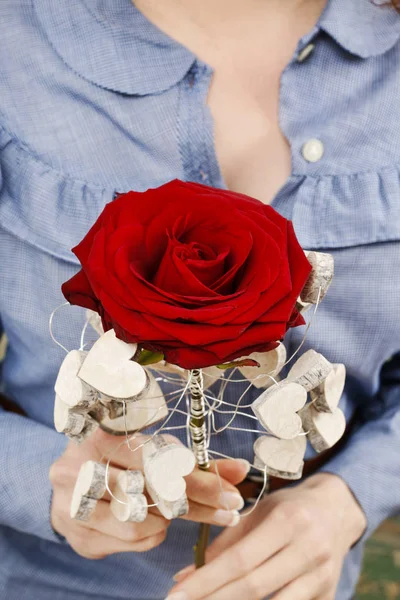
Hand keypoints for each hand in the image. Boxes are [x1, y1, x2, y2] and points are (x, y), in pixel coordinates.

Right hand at [49, 429, 248, 558]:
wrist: (68, 480)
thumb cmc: (120, 457)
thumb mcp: (151, 449)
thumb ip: (193, 463)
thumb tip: (241, 470)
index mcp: (97, 436)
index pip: (155, 462)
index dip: (196, 479)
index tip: (230, 493)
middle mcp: (76, 469)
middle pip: (150, 492)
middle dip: (195, 503)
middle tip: (227, 509)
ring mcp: (73, 505)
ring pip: (140, 522)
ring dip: (168, 519)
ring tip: (173, 510)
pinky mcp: (78, 536)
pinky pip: (132, 541)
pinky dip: (153, 533)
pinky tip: (154, 521)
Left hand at [167, 473, 366, 599]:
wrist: (338, 510)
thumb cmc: (289, 508)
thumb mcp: (258, 513)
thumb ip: (224, 543)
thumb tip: (184, 576)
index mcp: (287, 521)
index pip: (239, 559)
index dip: (205, 580)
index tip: (175, 595)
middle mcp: (308, 549)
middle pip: (254, 587)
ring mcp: (322, 576)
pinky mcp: (329, 595)